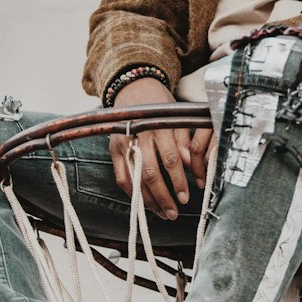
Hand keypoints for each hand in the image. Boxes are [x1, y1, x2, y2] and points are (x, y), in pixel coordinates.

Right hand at [107, 79, 214, 218]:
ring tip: (161, 213)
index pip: (170, 160)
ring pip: (134, 180)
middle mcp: (138, 136)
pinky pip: (121, 177)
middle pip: (150, 174)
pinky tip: (144, 203)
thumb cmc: (160, 104)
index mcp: (158, 126)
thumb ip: (182, 140)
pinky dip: (132, 193)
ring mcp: (123, 144)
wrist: (134, 87)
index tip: (186, 197)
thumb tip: (188, 164)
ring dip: (148, 200)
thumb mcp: (176, 116)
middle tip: (174, 213)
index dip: (178, 181)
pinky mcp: (113, 149)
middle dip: (163, 197)